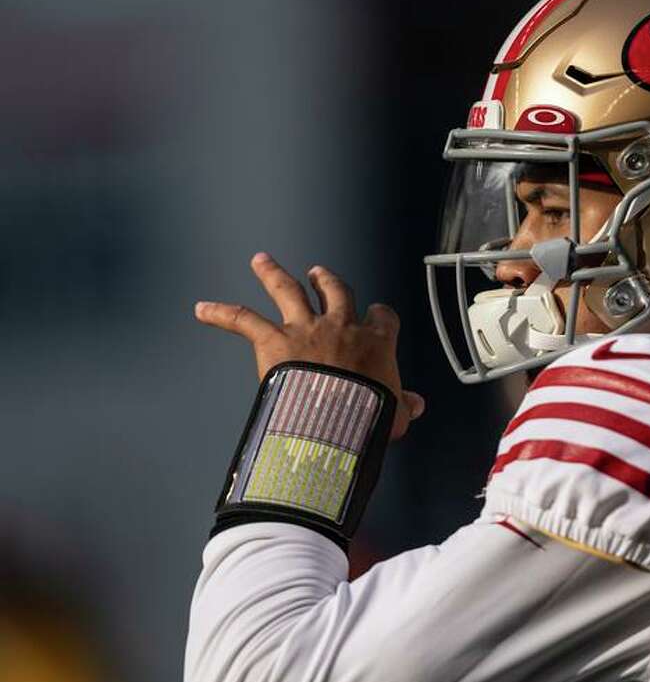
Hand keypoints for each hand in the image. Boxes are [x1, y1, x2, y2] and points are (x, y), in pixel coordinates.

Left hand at [195, 252, 425, 439]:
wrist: (337, 420)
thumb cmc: (370, 417)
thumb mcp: (396, 414)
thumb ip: (404, 405)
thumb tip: (415, 405)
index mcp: (376, 341)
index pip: (383, 317)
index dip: (380, 316)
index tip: (378, 316)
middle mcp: (341, 325)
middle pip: (337, 292)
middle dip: (328, 281)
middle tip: (319, 273)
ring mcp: (306, 329)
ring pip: (289, 291)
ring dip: (274, 274)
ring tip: (262, 262)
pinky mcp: (274, 340)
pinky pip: (243, 320)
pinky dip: (220, 313)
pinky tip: (201, 308)